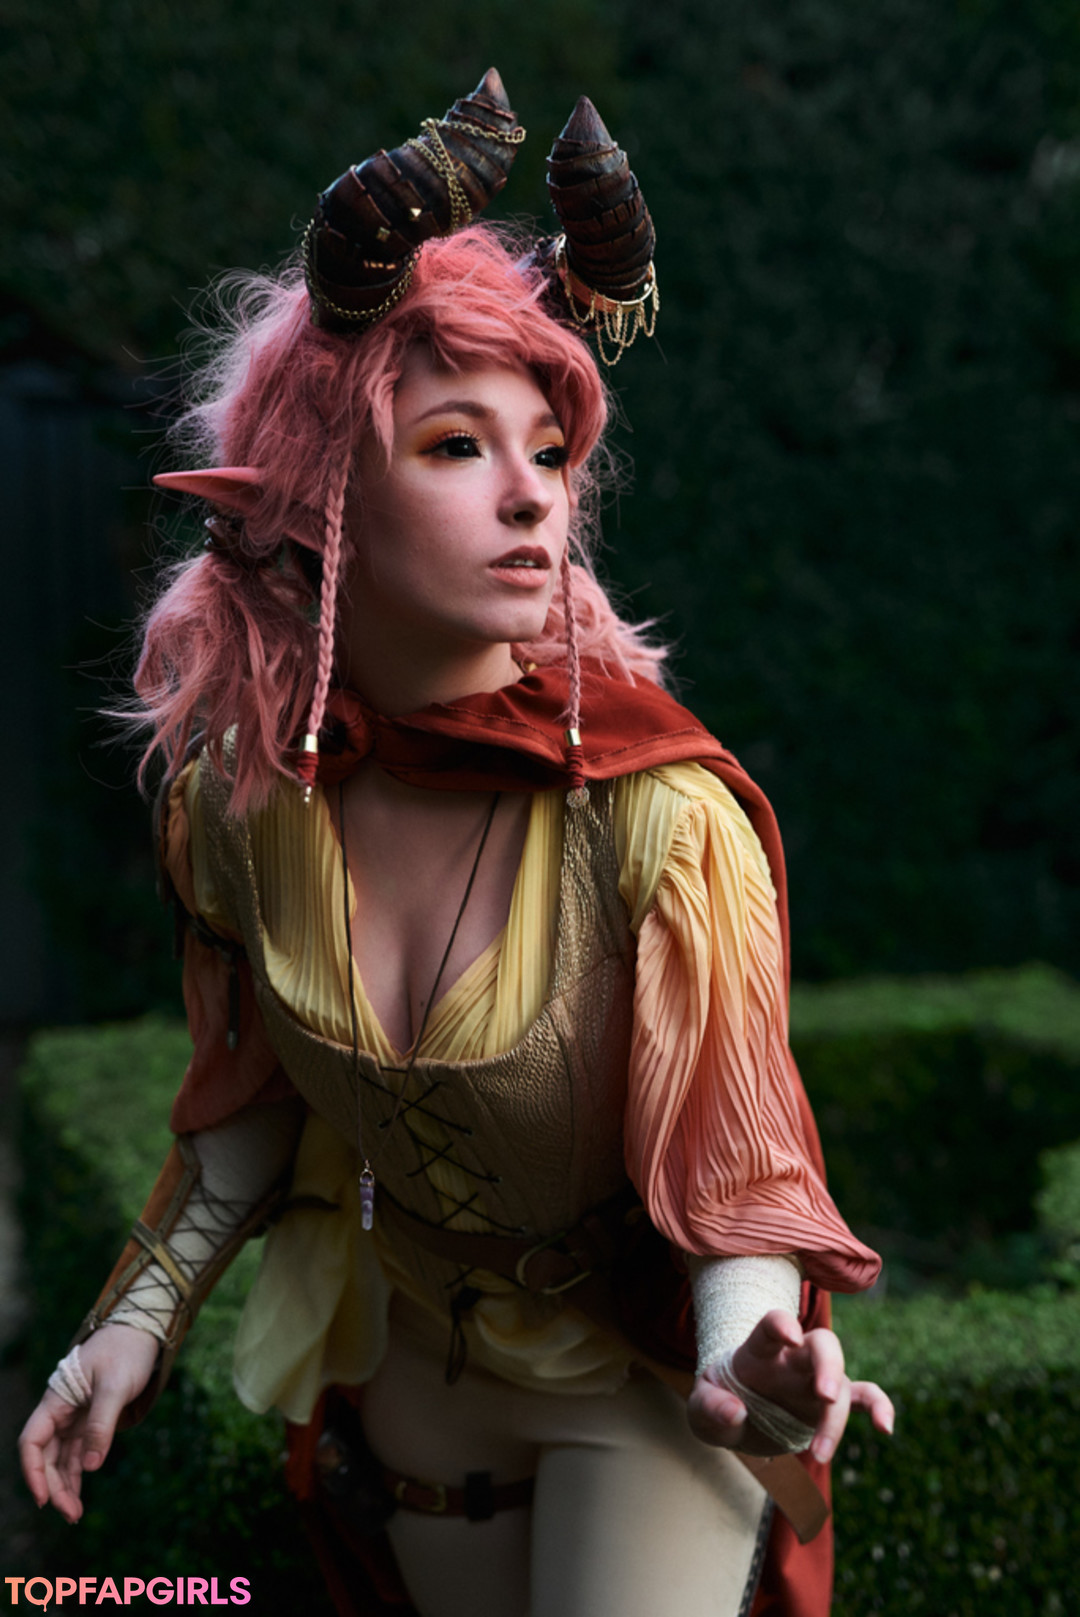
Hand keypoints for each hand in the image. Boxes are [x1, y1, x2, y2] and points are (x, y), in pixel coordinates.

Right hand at [18, 1325, 159, 1521]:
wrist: (141, 1332)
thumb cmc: (125, 1351)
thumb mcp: (116, 1386)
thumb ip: (102, 1424)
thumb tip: (92, 1466)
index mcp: (57, 1400)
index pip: (32, 1441)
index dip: (33, 1471)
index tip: (43, 1498)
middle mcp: (60, 1411)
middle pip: (46, 1456)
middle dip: (54, 1487)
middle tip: (71, 1514)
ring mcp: (74, 1418)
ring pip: (60, 1459)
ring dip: (65, 1485)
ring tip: (75, 1514)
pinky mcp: (89, 1421)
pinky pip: (77, 1453)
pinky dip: (77, 1474)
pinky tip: (79, 1495)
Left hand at [686, 1309, 893, 1462]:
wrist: (738, 1417)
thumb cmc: (719, 1403)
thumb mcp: (701, 1409)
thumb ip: (710, 1408)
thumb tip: (736, 1412)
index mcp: (759, 1349)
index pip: (772, 1324)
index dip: (783, 1324)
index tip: (790, 1335)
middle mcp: (793, 1358)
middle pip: (822, 1344)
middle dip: (828, 1366)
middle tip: (826, 1397)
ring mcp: (814, 1379)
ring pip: (842, 1380)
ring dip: (837, 1415)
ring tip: (819, 1453)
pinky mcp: (829, 1404)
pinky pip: (863, 1398)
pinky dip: (880, 1407)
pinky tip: (886, 1428)